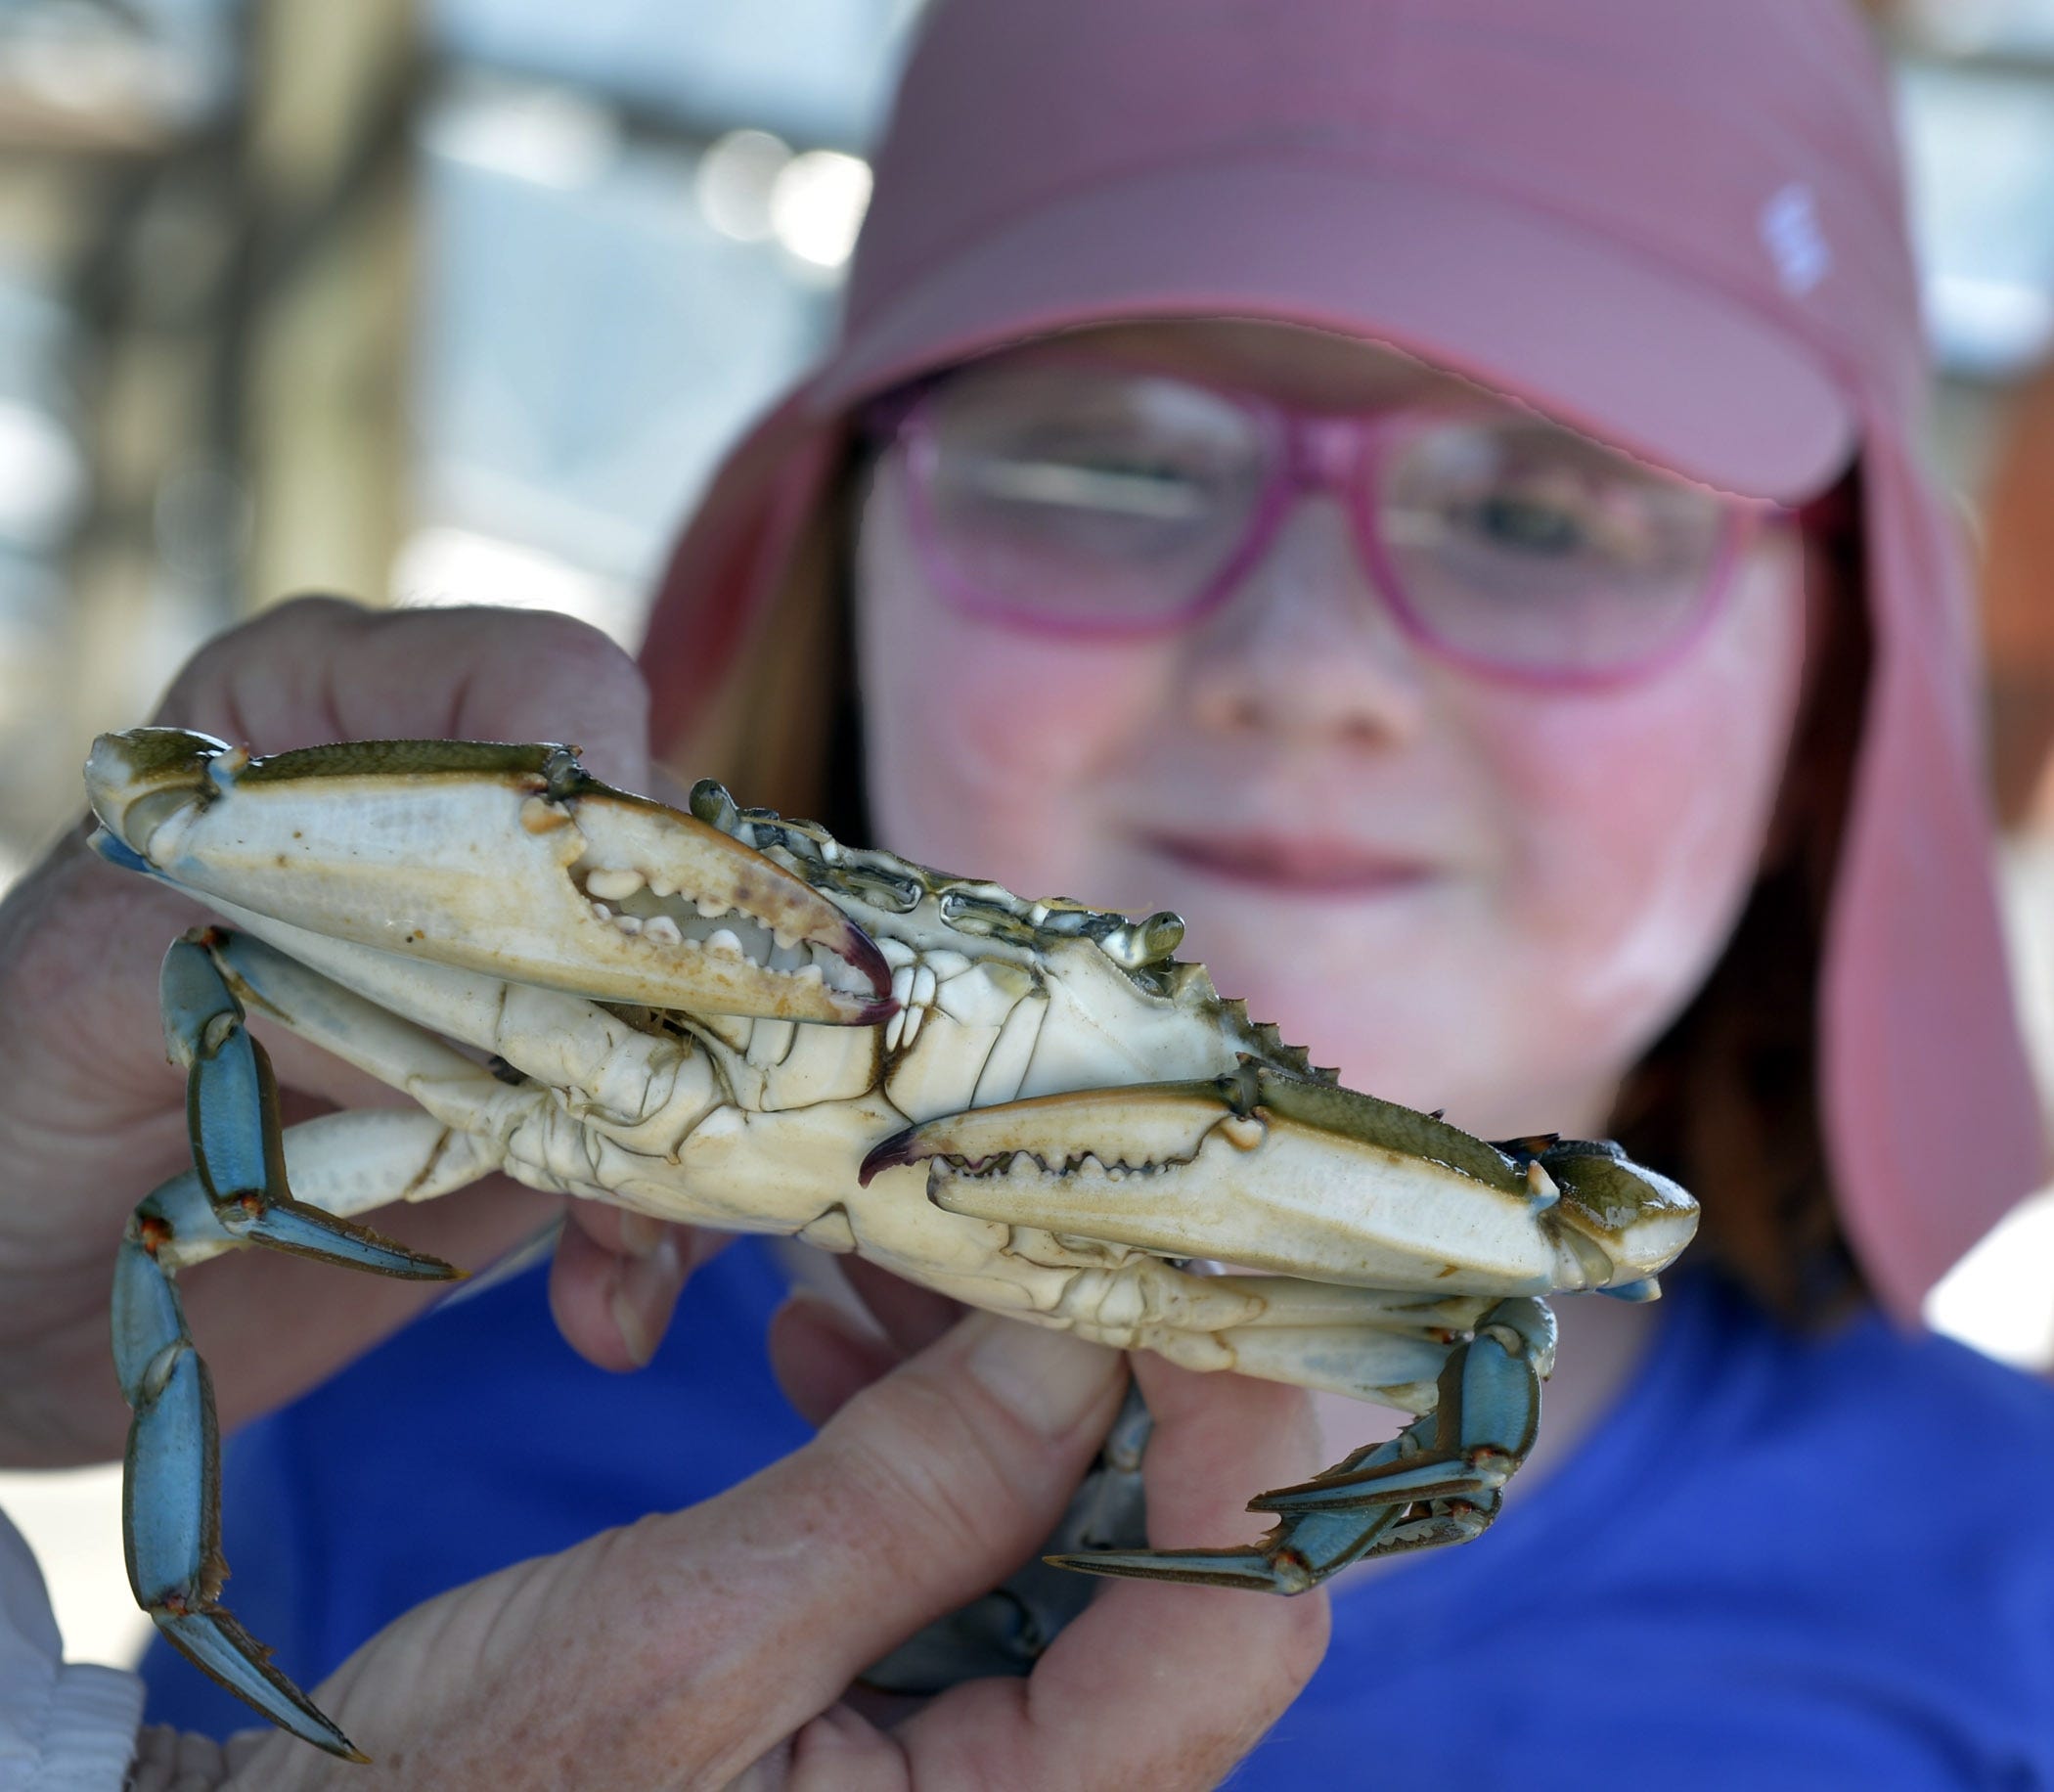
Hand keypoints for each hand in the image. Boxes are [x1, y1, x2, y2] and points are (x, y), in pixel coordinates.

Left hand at [0, 597, 695, 1465]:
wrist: (0, 1281)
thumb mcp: (93, 987)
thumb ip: (285, 954)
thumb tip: (504, 1024)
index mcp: (340, 718)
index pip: (545, 687)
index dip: (607, 790)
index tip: (609, 925)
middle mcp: (459, 828)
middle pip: (661, 864)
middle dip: (692, 1005)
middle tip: (665, 1131)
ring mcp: (520, 974)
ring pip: (698, 1013)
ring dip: (691, 1140)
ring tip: (619, 1264)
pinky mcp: (544, 1105)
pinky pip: (660, 1143)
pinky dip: (658, 1231)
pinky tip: (606, 1308)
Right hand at [203, 1308, 1329, 1790]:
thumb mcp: (699, 1638)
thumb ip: (920, 1493)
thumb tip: (1092, 1331)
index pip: (1231, 1615)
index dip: (1234, 1413)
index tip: (1179, 1236)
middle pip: (1168, 1554)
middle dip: (1096, 1362)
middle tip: (1003, 1208)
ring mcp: (965, 1756)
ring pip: (1063, 1525)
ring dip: (989, 1377)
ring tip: (877, 1260)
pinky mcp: (896, 1704)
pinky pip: (965, 1545)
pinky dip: (916, 1433)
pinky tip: (822, 1346)